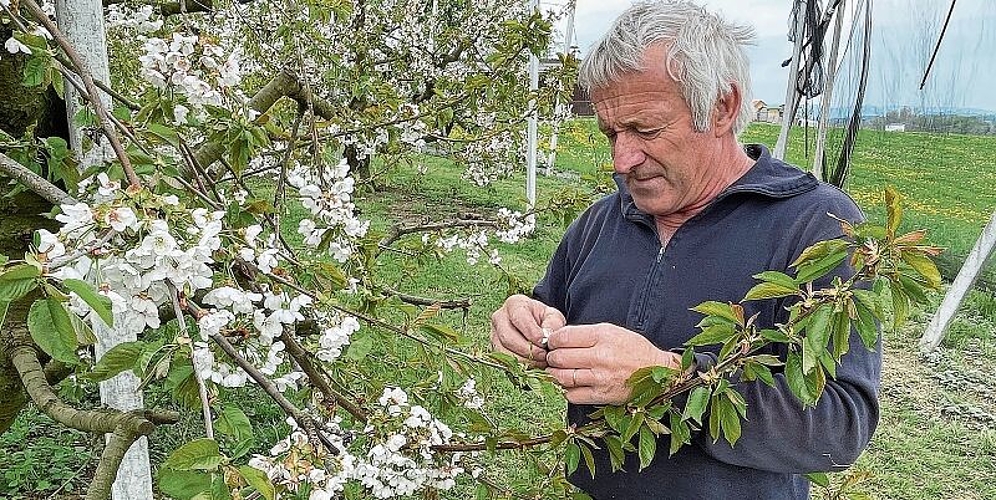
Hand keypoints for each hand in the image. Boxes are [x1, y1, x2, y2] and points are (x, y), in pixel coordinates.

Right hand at [490, 294, 565, 367]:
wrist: (536, 328)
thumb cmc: (544, 320)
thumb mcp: (553, 317)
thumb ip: (553, 324)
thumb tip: (547, 336)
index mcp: (514, 304)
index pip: (519, 318)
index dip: (532, 333)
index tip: (544, 342)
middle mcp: (499, 318)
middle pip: (508, 338)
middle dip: (528, 350)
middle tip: (544, 355)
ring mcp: (494, 335)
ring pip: (504, 352)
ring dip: (524, 360)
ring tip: (540, 361)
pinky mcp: (494, 350)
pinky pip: (503, 362)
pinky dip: (519, 367)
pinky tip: (533, 366)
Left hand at [545, 323, 679, 404]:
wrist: (658, 372)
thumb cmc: (633, 349)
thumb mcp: (612, 331)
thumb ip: (585, 333)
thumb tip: (559, 338)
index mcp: (602, 336)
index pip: (564, 337)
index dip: (552, 340)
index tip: (552, 342)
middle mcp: (600, 357)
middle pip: (559, 357)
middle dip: (551, 357)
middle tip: (553, 357)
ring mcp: (600, 378)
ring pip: (562, 377)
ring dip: (554, 374)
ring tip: (556, 370)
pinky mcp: (601, 395)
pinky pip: (572, 395)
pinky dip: (565, 390)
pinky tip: (569, 384)